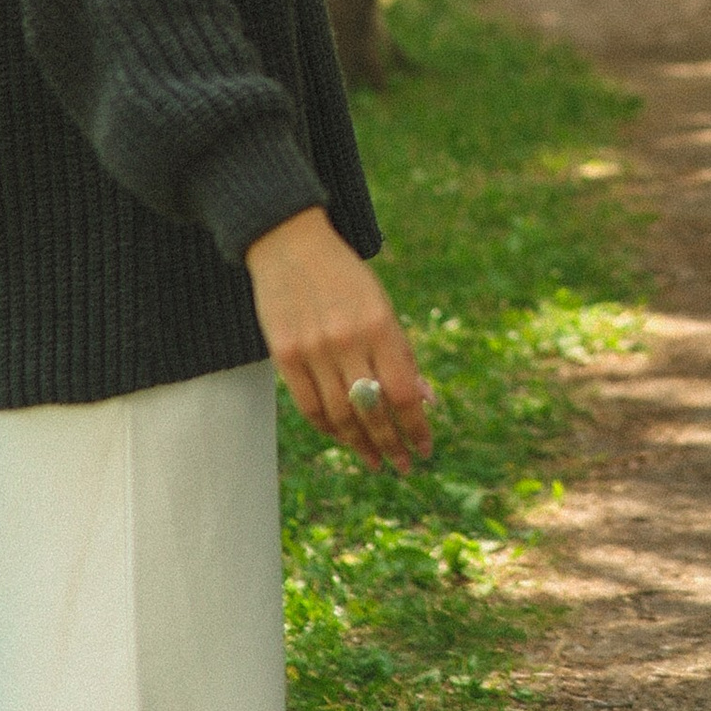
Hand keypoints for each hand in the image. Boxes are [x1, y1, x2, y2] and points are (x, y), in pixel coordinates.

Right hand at [246, 206, 433, 471]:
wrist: (290, 243)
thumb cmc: (347, 278)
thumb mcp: (383, 307)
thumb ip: (402, 354)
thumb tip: (425, 401)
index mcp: (380, 325)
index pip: (404, 392)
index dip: (417, 427)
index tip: (426, 448)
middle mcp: (347, 340)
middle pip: (373, 411)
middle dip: (392, 444)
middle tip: (404, 467)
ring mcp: (313, 349)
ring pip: (340, 415)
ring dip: (361, 444)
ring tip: (376, 461)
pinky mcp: (284, 355)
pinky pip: (309, 406)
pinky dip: (329, 428)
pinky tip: (344, 438)